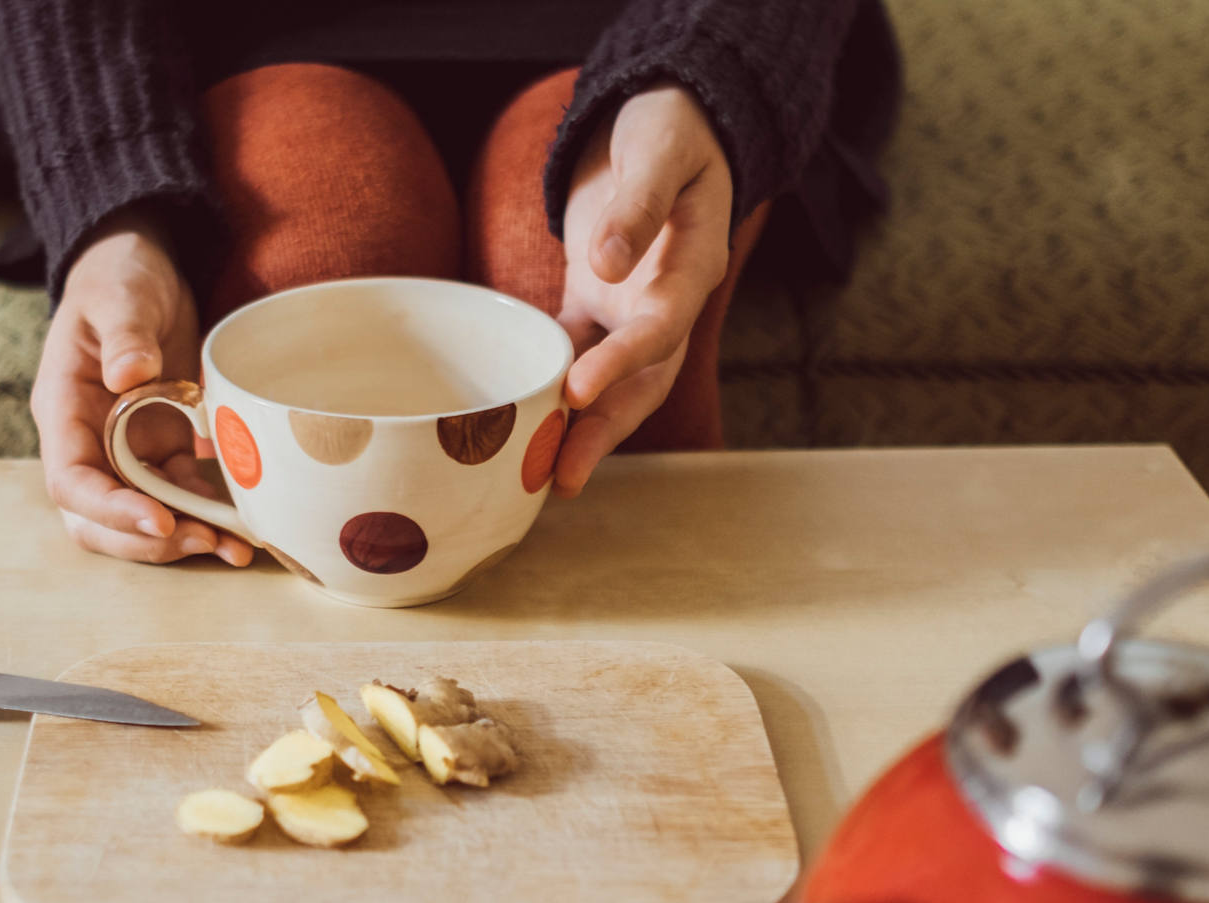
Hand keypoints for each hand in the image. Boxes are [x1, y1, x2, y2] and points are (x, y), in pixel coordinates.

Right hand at [29, 209, 252, 564]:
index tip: (158, 520)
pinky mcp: (163, 450)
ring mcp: (126, 451)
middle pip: (99, 520)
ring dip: (185, 539)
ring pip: (142, 519)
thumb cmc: (119, 279)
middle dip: (148, 542)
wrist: (141, 272)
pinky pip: (179, 497)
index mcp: (64, 410)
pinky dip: (207, 517)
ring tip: (235, 549)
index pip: (70, 481)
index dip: (110, 510)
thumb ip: (124, 335)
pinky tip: (244, 528)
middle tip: (202, 542)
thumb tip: (127, 377)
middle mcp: (90, 442)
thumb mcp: (120, 297)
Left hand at [555, 83, 732, 496]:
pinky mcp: (595, 301)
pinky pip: (573, 352)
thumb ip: (639, 204)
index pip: (662, 328)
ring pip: (608, 380)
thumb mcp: (660, 150)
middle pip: (642, 380)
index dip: (624, 364)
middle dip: (604, 431)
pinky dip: (548, 384)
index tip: (580, 389)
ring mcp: (630, 306)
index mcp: (692, 267)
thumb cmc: (670, 126)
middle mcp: (665, 300)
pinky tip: (516, 418)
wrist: (666, 118)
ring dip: (577, 426)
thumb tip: (607, 264)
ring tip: (537, 473)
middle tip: (563, 477)